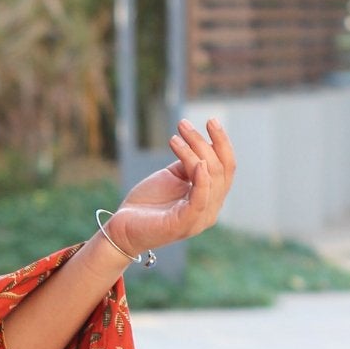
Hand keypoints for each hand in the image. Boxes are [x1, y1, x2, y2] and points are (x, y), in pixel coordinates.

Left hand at [105, 118, 235, 260]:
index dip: (222, 143)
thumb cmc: (147, 203)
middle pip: (221, 170)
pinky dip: (202, 180)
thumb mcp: (172, 177)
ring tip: (175, 138)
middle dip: (204, 143)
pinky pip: (200, 200)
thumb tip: (199, 145)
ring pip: (211, 178)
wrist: (123, 227)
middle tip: (183, 124)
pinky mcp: (184, 225)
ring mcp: (199, 219)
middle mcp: (210, 210)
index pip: (226, 167)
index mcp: (210, 198)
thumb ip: (189, 164)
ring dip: (195, 152)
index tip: (210, 121)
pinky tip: (197, 163)